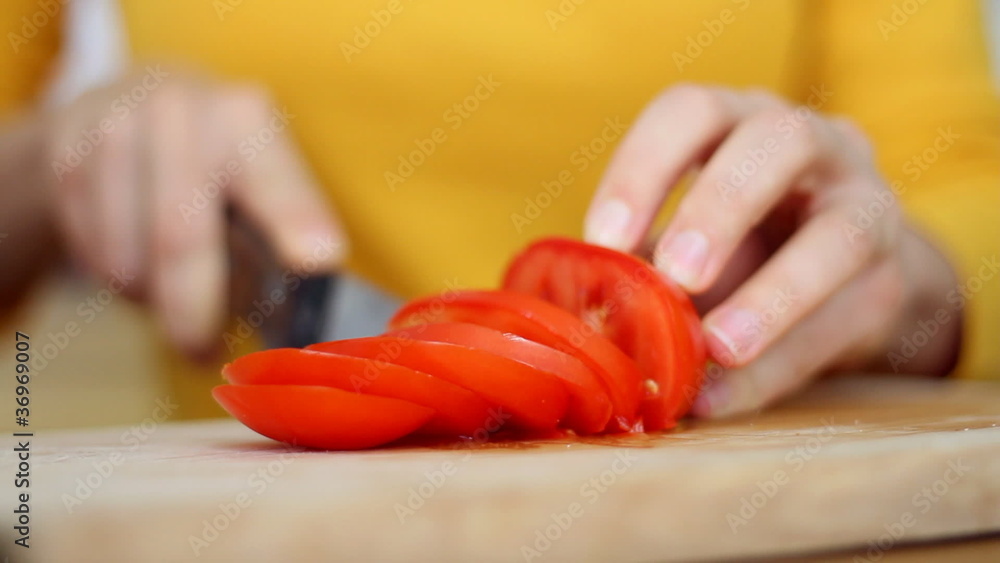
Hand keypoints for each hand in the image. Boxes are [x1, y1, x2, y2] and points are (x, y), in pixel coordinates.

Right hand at [44, 66, 345, 355]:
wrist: (129, 103)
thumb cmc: (218, 163)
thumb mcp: (261, 174)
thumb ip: (286, 234)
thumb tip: (303, 316)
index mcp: (247, 120)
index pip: (273, 179)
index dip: (296, 219)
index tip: (320, 258)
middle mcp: (180, 113)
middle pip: (181, 238)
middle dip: (194, 312)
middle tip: (203, 353)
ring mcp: (113, 129)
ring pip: (127, 259)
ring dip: (151, 298)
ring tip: (171, 289)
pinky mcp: (64, 157)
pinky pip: (89, 254)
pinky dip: (115, 277)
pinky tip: (134, 257)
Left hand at [584, 84, 960, 416]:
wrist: (845, 275)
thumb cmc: (740, 244)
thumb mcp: (686, 237)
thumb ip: (643, 265)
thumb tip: (582, 323)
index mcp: (738, 122)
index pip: (691, 111)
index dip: (644, 167)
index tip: (604, 239)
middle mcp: (810, 142)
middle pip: (778, 140)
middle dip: (721, 206)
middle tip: (676, 275)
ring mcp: (865, 202)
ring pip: (842, 232)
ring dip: (774, 296)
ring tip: (718, 346)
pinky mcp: (892, 277)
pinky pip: (844, 322)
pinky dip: (778, 366)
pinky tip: (722, 399)